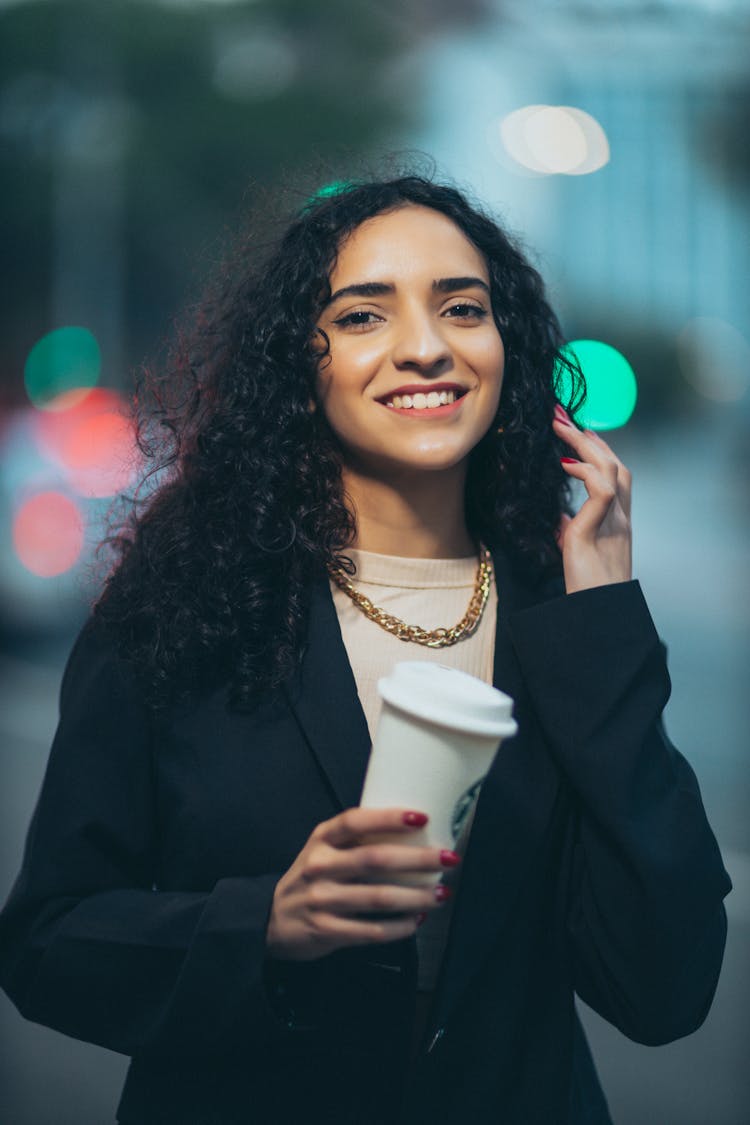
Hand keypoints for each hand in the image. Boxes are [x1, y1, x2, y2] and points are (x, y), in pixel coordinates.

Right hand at [265, 807, 455, 960]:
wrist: (270, 919)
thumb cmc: (310, 878)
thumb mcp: (322, 849)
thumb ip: (354, 840)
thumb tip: (411, 833)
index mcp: (322, 839)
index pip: (355, 821)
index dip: (389, 818)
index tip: (421, 816)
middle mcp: (320, 865)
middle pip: (376, 859)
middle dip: (418, 859)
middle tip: (449, 859)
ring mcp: (322, 899)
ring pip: (379, 897)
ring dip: (416, 896)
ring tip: (440, 894)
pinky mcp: (326, 930)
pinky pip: (371, 931)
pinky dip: (398, 927)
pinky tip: (415, 921)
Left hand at [553, 405, 631, 594]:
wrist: (595, 615)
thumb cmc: (585, 588)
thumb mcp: (577, 551)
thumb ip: (571, 530)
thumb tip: (558, 517)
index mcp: (618, 522)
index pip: (615, 475)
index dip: (599, 450)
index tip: (576, 430)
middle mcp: (621, 518)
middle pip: (616, 464)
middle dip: (590, 437)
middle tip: (561, 416)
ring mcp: (614, 523)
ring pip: (612, 469)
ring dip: (584, 444)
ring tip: (559, 428)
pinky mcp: (596, 531)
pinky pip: (600, 490)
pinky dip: (583, 472)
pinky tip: (563, 464)